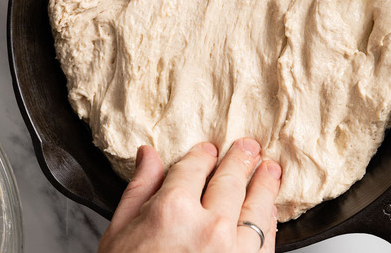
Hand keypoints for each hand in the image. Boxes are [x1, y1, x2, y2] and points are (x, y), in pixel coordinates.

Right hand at [98, 138, 281, 251]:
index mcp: (172, 210)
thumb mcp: (120, 232)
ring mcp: (234, 250)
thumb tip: (148, 154)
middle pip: (232, 179)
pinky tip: (270, 212)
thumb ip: (139, 189)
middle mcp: (208, 225)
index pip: (194, 167)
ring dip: (265, 184)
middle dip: (241, 159)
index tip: (209, 150)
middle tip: (249, 148)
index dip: (204, 154)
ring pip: (258, 206)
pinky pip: (267, 239)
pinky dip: (270, 220)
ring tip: (269, 171)